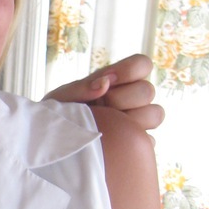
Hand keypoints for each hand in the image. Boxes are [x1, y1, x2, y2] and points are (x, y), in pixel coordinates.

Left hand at [44, 54, 163, 132]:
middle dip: (122, 99)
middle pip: (147, 91)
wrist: (53, 144)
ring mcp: (138, 120)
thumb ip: (81, 87)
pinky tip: (112, 144)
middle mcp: (132, 97)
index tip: (109, 81)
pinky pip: (149, 141)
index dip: (131, 70)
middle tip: (101, 108)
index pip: (142, 64)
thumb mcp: (62, 98)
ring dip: (132, 120)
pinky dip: (132, 142)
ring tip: (107, 126)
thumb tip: (105, 82)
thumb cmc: (58, 115)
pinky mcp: (139, 143)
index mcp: (117, 80)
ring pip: (155, 114)